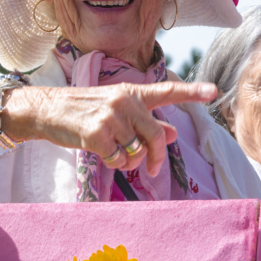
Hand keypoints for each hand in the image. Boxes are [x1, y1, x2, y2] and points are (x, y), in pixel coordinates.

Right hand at [4, 81, 216, 175]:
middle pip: (157, 136)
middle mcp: (125, 102)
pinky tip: (103, 154)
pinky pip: (119, 160)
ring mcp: (111, 118)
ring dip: (131, 162)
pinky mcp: (97, 135)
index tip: (214, 91)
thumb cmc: (84, 111)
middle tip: (155, 169)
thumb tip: (173, 133)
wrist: (46, 110)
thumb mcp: (116, 110)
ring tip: (117, 155)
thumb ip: (146, 121)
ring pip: (138, 152)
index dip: (193, 92)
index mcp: (132, 93)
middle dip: (157, 157)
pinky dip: (115, 164)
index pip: (167, 91)